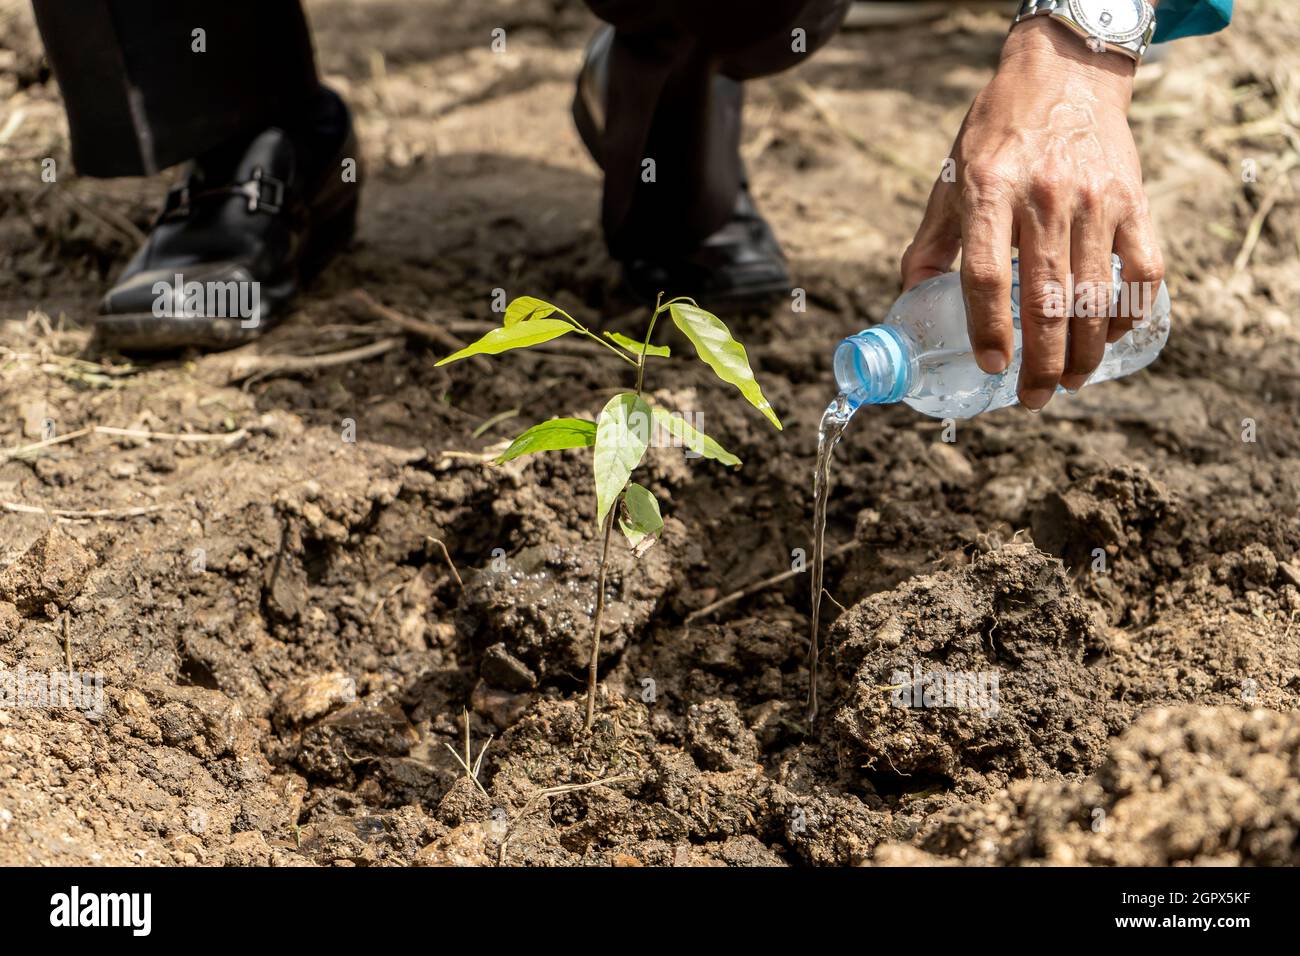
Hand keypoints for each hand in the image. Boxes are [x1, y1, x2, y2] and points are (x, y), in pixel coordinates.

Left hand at [901, 17, 1164, 409]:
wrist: (1063, 74)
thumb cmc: (996, 135)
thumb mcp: (950, 179)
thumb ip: (931, 243)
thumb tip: (908, 302)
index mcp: (988, 193)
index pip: (984, 276)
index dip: (987, 328)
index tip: (990, 365)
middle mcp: (1044, 197)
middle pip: (1045, 299)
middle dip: (1040, 361)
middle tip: (1031, 398)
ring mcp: (1095, 199)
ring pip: (1095, 296)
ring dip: (1084, 352)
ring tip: (1069, 383)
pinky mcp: (1134, 199)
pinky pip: (1142, 270)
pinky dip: (1128, 312)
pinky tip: (1109, 337)